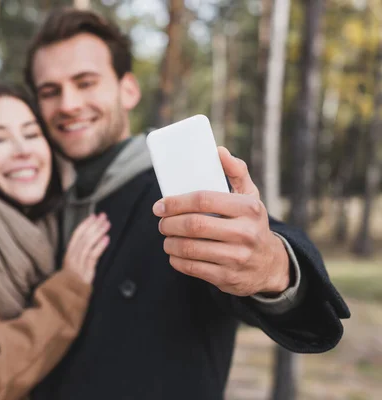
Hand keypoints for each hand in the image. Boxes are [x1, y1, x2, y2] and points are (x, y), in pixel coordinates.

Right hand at [63, 213, 110, 283]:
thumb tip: (89, 242)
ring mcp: (78, 263)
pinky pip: (93, 256)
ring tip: (106, 225)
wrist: (66, 298)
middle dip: (94, 225)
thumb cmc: (70, 283)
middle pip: (84, 237)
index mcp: (69, 254)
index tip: (92, 217)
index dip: (85, 225)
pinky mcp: (85, 271)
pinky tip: (106, 239)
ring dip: (98, 232)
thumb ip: (79, 255)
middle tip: (103, 216)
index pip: (77, 235)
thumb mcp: (73, 267)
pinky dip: (99, 247)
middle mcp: (72, 256)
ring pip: (88, 244)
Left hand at [152, 147, 289, 296]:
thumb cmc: (251, 224)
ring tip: (166, 237)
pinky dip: (177, 260)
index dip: (176, 202)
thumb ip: (236, 172)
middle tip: (161, 222)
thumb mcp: (251, 197)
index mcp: (249, 209)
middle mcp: (246, 233)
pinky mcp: (227, 278)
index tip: (160, 205)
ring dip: (170, 242)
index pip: (204, 200)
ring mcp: (237, 258)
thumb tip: (218, 151)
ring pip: (190, 248)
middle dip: (169, 223)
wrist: (269, 266)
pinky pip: (192, 267)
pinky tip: (175, 253)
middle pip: (194, 225)